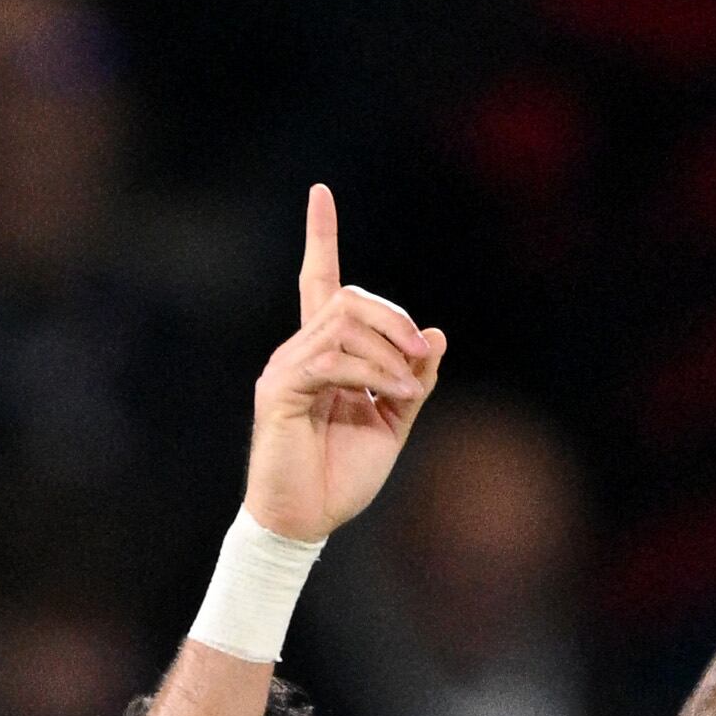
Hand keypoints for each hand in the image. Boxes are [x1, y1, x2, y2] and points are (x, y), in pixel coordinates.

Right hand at [244, 185, 446, 541]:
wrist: (305, 523)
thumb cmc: (341, 477)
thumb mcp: (391, 423)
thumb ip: (411, 382)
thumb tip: (434, 336)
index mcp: (325, 355)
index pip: (318, 283)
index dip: (321, 237)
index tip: (320, 192)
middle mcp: (300, 351)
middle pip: (347, 297)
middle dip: (391, 318)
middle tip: (418, 357)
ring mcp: (287, 368)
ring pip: (342, 323)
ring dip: (386, 349)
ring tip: (405, 386)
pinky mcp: (280, 391)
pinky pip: (331, 360)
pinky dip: (370, 372)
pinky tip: (389, 395)